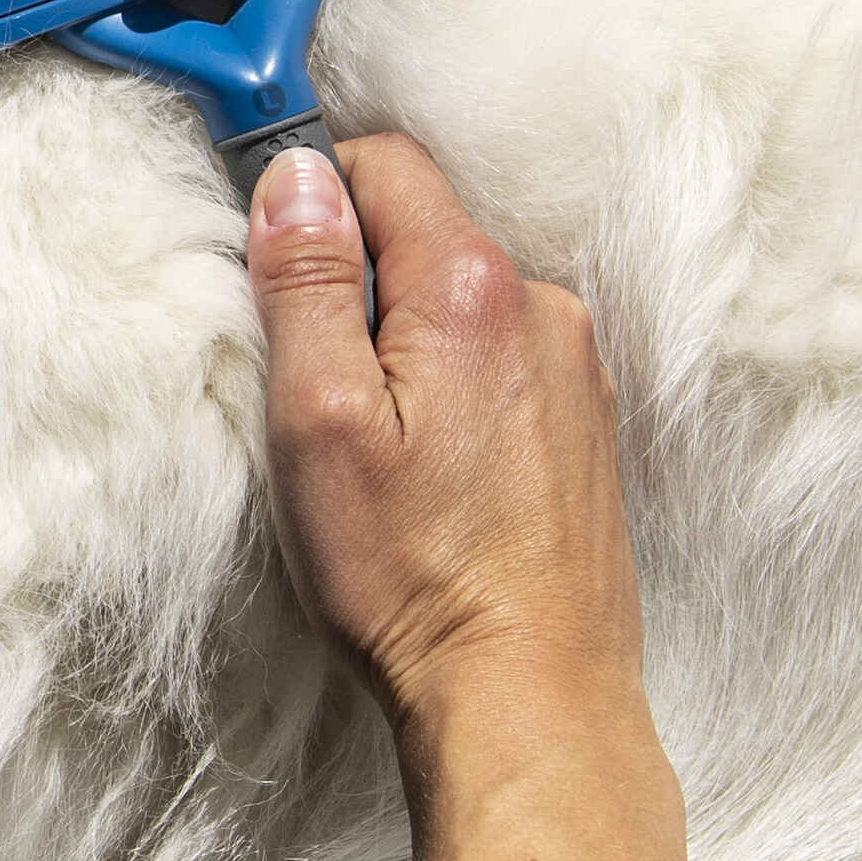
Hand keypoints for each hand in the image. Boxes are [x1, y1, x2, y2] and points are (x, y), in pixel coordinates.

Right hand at [242, 137, 639, 721]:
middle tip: (318, 395)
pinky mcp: (586, 425)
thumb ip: (309, 282)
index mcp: (473, 288)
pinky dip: (453, 393)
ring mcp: (575, 368)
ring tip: (379, 455)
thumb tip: (295, 177)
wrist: (529, 696)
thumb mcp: (319, 419)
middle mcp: (543, 309)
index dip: (314, 199)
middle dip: (359, 288)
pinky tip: (431, 479)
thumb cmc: (413, 573)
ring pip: (461, 303)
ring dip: (409, 347)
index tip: (276, 270)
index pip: (384, 164)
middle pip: (424, 234)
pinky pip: (500, 362)